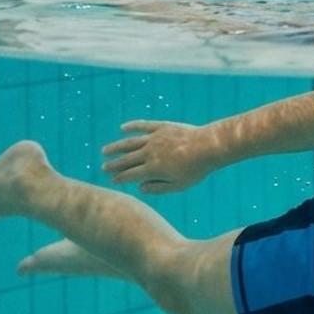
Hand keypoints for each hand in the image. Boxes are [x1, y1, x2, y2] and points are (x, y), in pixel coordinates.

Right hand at [101, 120, 216, 192]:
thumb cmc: (196, 169)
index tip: (112, 180)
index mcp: (153, 169)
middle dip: (113, 164)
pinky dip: (132, 126)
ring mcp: (155, 138)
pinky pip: (143, 125)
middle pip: (126, 159)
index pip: (130, 175)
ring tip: (105, 151)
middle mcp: (149, 153)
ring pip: (130, 142)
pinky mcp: (162, 127)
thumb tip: (140, 188)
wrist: (210, 146)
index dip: (119, 178)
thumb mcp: (179, 185)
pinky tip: (123, 128)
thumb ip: (158, 188)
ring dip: (116, 147)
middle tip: (104, 168)